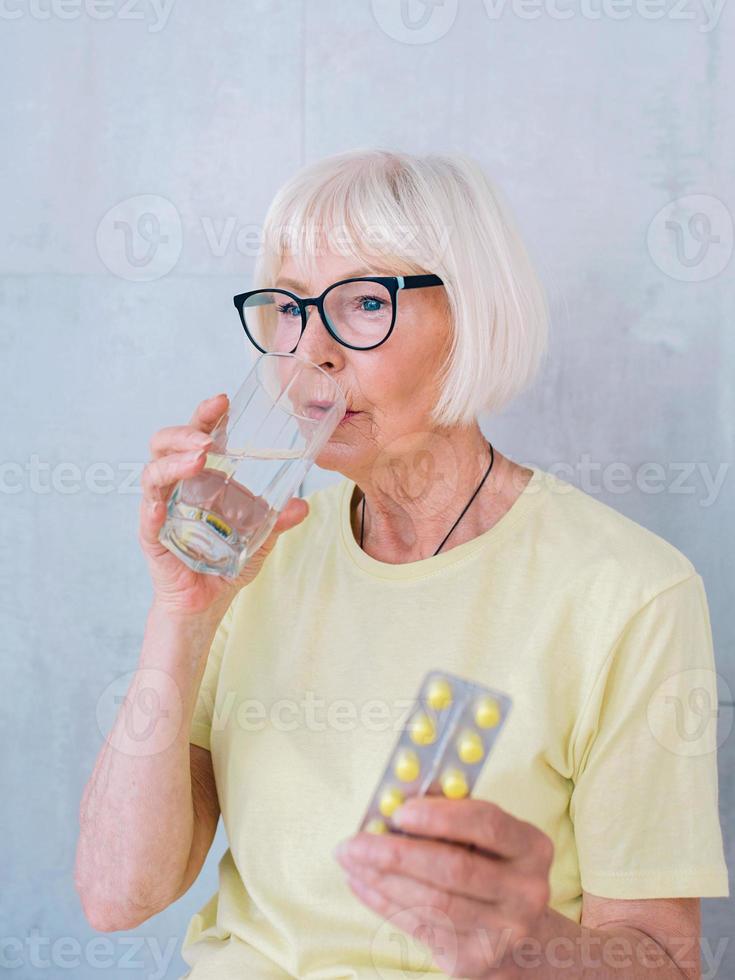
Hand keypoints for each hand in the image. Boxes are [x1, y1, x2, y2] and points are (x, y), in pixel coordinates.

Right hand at [139, 392, 309, 616]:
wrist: (206, 603)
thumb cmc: (226, 563)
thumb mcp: (260, 539)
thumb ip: (277, 520)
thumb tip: (303, 505)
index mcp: (201, 478)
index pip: (198, 436)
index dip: (207, 416)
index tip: (223, 399)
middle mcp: (177, 487)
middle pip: (166, 444)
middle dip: (184, 432)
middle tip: (207, 436)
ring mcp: (160, 509)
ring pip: (153, 474)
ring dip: (174, 462)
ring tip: (198, 459)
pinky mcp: (152, 537)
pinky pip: (147, 518)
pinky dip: (153, 509)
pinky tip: (161, 505)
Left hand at [334, 796, 553, 978]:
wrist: (523, 939)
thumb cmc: (493, 867)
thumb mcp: (489, 838)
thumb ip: (451, 814)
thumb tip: (394, 797)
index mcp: (532, 848)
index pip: (487, 825)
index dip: (441, 816)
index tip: (399, 811)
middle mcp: (525, 893)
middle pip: (453, 869)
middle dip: (396, 853)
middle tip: (354, 840)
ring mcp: (502, 933)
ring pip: (432, 903)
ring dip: (381, 878)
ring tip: (349, 858)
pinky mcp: (473, 962)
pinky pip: (419, 927)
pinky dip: (382, 902)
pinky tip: (360, 882)